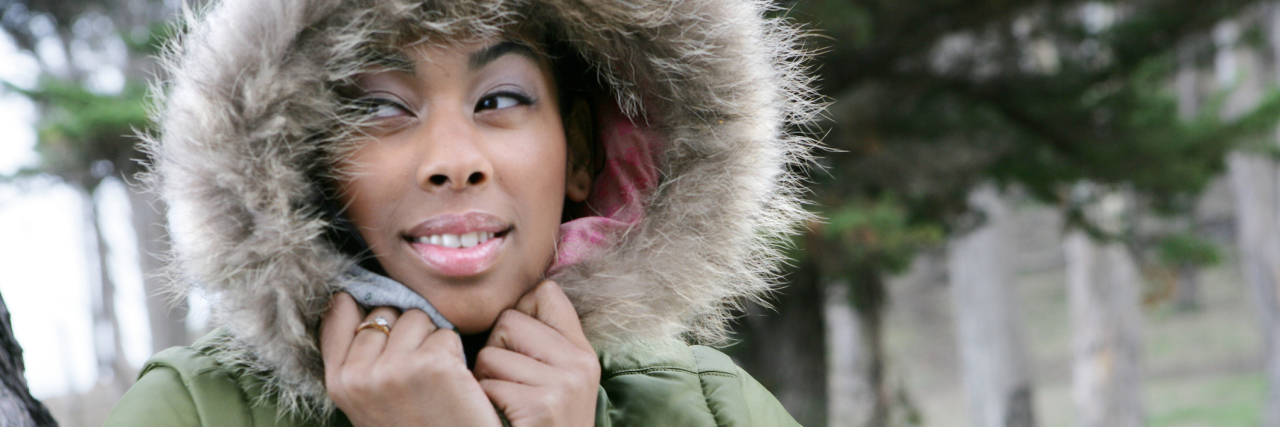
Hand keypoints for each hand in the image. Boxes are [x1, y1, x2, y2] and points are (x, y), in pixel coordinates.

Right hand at [321, 292, 501, 426]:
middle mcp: (360, 374)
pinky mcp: (434, 364)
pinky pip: (446, 334)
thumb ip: (354, 358)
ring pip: (417, 317)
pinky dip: (456, 355)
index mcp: (338, 383)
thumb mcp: (366, 401)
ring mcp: (396, 368)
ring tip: (435, 380)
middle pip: (385, 311)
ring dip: (432, 341)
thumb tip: (345, 297)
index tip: (382, 326)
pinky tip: (453, 385)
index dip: (361, 307)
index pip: (337, 313)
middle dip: (405, 331)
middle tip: (417, 373)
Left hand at [474, 281, 600, 426]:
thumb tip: (509, 297)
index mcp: (583, 352)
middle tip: (509, 386)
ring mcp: (564, 384)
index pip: (545, 293)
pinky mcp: (543, 404)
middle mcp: (580, 363)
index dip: (518, 315)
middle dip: (495, 352)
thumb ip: (541, 341)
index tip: (518, 349)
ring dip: (484, 381)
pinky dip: (483, 402)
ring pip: (490, 353)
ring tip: (504, 405)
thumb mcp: (555, 381)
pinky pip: (487, 382)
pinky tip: (502, 418)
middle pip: (509, 320)